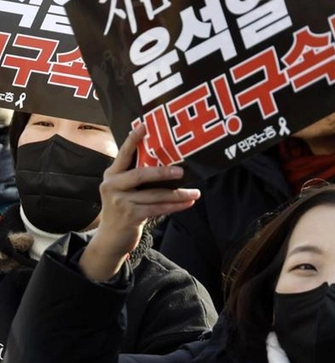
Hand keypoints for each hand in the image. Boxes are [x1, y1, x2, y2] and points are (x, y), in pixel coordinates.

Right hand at [83, 127, 199, 281]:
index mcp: (112, 174)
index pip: (123, 153)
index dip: (132, 139)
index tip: (144, 125)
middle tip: (182, 171)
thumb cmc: (124, 208)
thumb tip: (166, 160)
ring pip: (155, 195)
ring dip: (178, 194)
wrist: (111, 238)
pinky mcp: (130, 216)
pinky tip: (188, 203)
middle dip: (164, 172)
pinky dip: (175, 206)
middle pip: (141, 174)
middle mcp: (112, 185)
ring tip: (195, 193)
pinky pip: (158, 208)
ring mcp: (120, 201)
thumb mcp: (124, 189)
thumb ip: (136, 175)